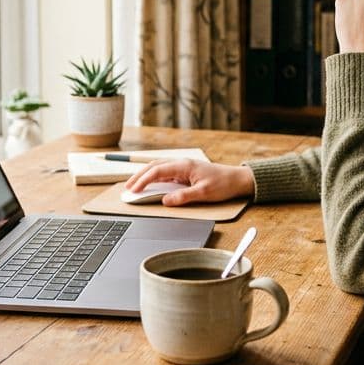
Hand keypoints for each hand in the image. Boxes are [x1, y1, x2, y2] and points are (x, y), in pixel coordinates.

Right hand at [123, 159, 255, 205]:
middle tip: (127, 188)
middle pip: (154, 166)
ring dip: (144, 175)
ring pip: (158, 168)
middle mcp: (181, 163)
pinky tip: (149, 183)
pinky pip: (165, 172)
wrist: (236, 179)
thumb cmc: (223, 184)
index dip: (143, 180)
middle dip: (138, 176)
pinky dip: (153, 177)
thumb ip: (183, 196)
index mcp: (184, 165)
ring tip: (133, 185)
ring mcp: (182, 167)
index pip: (157, 171)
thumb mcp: (203, 193)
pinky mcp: (185, 172)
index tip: (133, 190)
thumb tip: (165, 201)